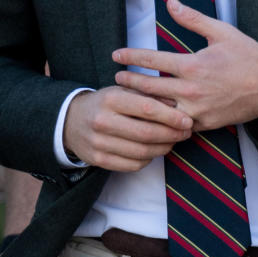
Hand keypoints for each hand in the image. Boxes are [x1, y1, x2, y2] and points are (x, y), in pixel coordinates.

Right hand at [63, 84, 192, 170]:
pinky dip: (148, 159)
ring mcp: (98, 143)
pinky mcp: (98, 160)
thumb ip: (149, 96)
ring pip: (141, 152)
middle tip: (185, 133)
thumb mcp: (123, 91)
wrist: (70, 121)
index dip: (171, 117)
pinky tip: (154, 151)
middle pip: (146, 134)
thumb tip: (177, 105)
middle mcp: (102, 121)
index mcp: (110, 99)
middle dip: (171, 135)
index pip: (147, 109)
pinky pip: (132, 165)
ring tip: (173, 142)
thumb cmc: (105, 103)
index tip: (187, 120)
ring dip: (163, 148)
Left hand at [112, 0, 257, 130]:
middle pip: (149, 87)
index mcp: (192, 65)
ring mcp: (196, 109)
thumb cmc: (247, 56)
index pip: (152, 61)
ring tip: (126, 98)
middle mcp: (191, 90)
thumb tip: (170, 3)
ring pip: (159, 110)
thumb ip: (192, 19)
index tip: (116, 55)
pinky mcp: (203, 124)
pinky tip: (151, 116)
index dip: (131, 57)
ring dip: (140, 104)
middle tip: (115, 78)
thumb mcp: (221, 31)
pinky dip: (161, 120)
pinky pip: (176, 124)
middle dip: (129, 82)